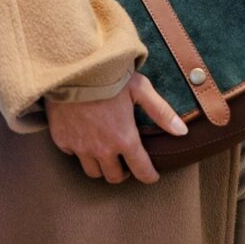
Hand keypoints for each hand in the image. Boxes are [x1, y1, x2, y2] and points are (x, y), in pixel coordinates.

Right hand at [45, 72, 187, 184]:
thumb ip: (161, 112)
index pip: (141, 170)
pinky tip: (84, 138)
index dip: (149, 176)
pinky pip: (73, 155)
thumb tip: (182, 131)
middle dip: (123, 173)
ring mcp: (80, 146)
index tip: (151, 176)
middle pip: (114, 177)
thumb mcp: (140, 88)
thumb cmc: (108, 75)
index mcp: (124, 138)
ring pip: (93, 172)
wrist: (72, 66)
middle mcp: (102, 148)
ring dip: (101, 166)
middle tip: (126, 162)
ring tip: (106, 154)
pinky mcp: (62, 140)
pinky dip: (80, 151)